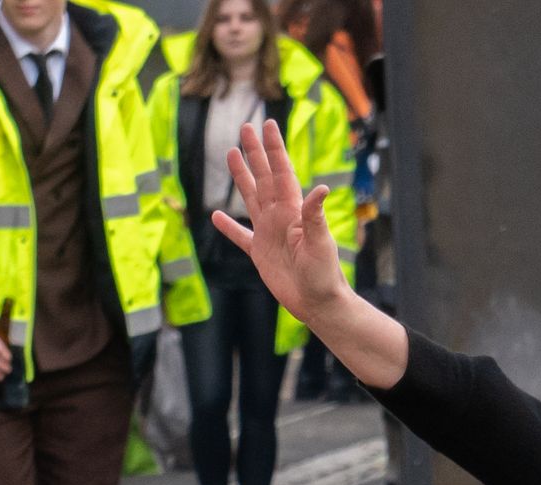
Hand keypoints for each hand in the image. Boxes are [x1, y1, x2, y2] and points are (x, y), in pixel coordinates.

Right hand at [207, 120, 352, 327]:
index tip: (268, 125)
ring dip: (241, 177)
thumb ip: (315, 216)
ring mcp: (269, 233)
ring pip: (251, 198)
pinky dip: (228, 227)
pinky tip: (216, 216)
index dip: (274, 149)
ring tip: (231, 155)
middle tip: (245, 128)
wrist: (318, 302)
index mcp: (293, 210)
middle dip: (255, 153)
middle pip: (263, 177)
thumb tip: (321, 189)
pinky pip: (241, 236)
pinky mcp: (260, 254)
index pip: (281, 172)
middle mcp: (280, 216)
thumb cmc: (324, 274)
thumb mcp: (320, 243)